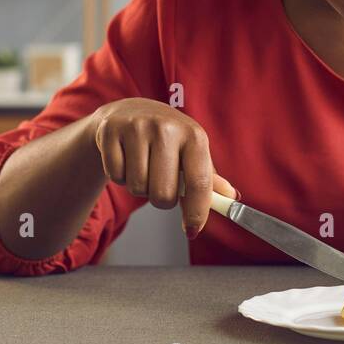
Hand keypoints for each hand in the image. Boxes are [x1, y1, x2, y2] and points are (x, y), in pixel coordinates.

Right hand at [91, 98, 237, 238]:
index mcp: (194, 135)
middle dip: (161, 199)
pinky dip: (119, 177)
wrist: (130, 112)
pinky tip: (126, 159)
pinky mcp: (111, 130)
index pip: (199, 182)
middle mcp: (167, 128)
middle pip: (163, 193)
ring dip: (139, 187)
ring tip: (142, 167)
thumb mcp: (192, 152)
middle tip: (159, 183)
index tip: (192, 231)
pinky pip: (115, 175)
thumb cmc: (167, 139)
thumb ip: (209, 178)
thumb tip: (232, 198)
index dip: (197, 212)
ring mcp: (137, 127)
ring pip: (137, 187)